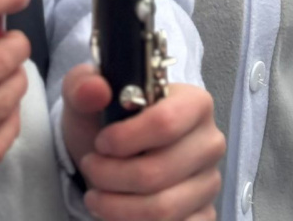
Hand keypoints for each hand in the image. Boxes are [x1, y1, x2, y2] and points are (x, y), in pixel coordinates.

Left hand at [62, 64, 224, 220]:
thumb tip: (95, 89)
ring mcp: (209, 182)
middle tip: (91, 167)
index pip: (166, 123)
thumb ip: (83, 85)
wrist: (113, 155)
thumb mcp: (87, 95)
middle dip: (111, 175)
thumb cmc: (107, 121)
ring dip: (117, 206)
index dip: (126, 138)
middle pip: (158, 171)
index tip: (101, 143)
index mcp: (194, 103)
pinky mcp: (204, 215)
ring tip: (96, 194)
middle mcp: (209, 142)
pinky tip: (118, 211)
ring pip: (162, 208)